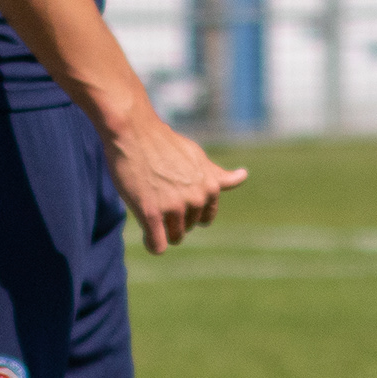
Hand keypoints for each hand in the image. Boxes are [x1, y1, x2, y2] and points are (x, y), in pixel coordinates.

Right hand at [103, 111, 246, 253]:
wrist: (133, 132)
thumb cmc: (162, 143)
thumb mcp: (196, 157)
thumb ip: (217, 175)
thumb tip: (243, 176)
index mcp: (211, 187)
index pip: (205, 219)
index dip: (187, 211)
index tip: (171, 195)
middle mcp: (196, 199)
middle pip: (187, 228)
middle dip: (173, 218)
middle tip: (155, 195)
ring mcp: (174, 207)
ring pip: (173, 237)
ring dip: (161, 230)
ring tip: (147, 208)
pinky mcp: (151, 213)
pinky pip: (157, 245)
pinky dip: (152, 245)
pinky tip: (146, 235)